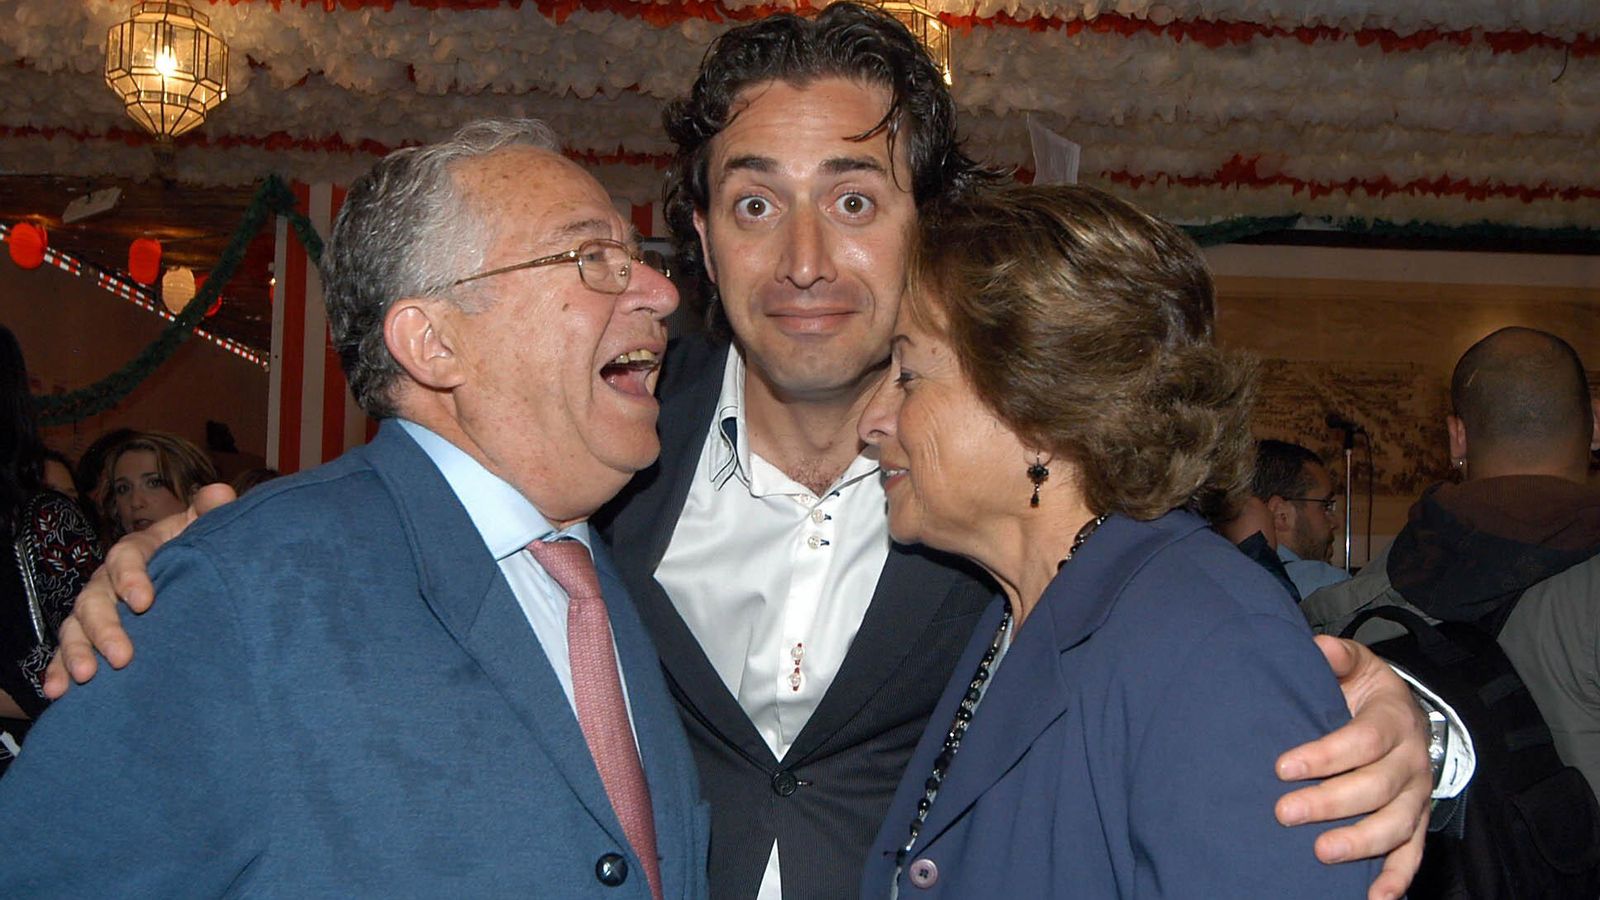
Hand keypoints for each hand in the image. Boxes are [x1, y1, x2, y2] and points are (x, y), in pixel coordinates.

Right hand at [43, 483, 236, 697]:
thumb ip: (211, 514)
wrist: (196, 577)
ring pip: (77, 628)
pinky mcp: (90, 637)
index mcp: (139, 551)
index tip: (145, 601)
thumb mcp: (206, 530)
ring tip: (87, 676)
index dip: (131, 577)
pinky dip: (59, 670)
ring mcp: (96, 610)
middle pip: (95, 599)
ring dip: (77, 652)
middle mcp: (109, 579)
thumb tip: (218, 494)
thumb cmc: (200, 551)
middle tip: (122, 656)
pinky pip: (67, 652)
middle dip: (105, 628)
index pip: (127, 557)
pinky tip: (58, 691)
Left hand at [1275, 636, 1430, 899]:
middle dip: (1330, 803)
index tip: (1282, 766)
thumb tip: (1319, 647)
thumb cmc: (1367, 692)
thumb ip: (1338, 657)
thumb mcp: (1357, 665)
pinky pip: (1413, 855)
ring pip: (1396, 825)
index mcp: (1394, 721)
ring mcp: (1418, 796)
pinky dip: (1397, 878)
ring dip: (1360, 843)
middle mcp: (1412, 762)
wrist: (1404, 714)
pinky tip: (1374, 898)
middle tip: (1285, 813)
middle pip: (1375, 788)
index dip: (1324, 755)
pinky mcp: (1417, 822)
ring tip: (1320, 853)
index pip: (1362, 742)